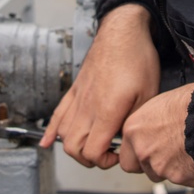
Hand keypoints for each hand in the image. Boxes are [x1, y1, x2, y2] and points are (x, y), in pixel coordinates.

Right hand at [40, 3, 159, 168]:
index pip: (93, 152)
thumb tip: (126, 139)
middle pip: (74, 149)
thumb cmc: (137, 59)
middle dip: (90, 159)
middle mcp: (86, 108)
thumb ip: (134, 121)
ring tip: (91, 147)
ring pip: (63, 135)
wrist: (122, 32)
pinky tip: (45, 142)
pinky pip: (56, 114)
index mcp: (105, 111)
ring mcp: (77, 99)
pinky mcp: (74, 90)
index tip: (118, 154)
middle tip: (107, 153)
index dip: (105, 161)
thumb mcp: (148, 94)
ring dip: (73, 148)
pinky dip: (49, 132)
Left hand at [119, 82, 193, 186]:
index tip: (146, 149)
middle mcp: (143, 150)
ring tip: (185, 149)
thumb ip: (150, 123)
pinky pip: (182, 178)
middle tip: (164, 154)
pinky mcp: (179, 177)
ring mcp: (160, 166)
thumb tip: (153, 127)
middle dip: (148, 165)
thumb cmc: (190, 103)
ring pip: (161, 174)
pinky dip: (189, 171)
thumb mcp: (161, 104)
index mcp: (134, 130)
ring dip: (170, 167)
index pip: (125, 153)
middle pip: (139, 168)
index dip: (137, 151)